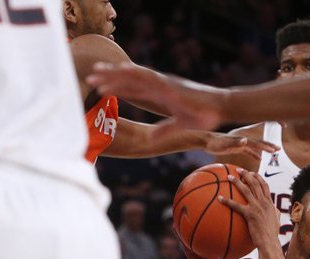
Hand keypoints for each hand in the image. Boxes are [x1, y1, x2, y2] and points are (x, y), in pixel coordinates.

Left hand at [87, 62, 224, 130]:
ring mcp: (163, 84)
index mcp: (160, 95)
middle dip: (109, 78)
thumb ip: (165, 130)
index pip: (133, 89)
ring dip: (115, 74)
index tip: (98, 86)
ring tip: (96, 74)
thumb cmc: (204, 115)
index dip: (116, 86)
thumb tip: (152, 138)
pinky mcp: (170, 85)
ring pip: (134, 76)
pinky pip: (149, 77)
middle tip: (89, 77)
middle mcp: (159, 86)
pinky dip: (135, 73)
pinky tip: (121, 68)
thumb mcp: (180, 125)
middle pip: (129, 80)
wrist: (220, 107)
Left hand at [203, 133, 278, 160]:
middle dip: (269, 145)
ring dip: (264, 149)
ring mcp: (240, 143)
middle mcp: (243, 140)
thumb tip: (246, 140)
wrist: (206, 140)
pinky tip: (259, 159)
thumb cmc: (214, 143)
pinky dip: (255, 154)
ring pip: (255, 146)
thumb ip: (235, 142)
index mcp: (242, 140)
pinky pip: (248, 151)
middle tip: (279, 149)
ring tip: (273, 152)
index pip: (257, 143)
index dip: (266, 145)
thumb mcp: (224, 144)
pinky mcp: (237, 147)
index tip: (275, 148)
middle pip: (259, 143)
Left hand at [218, 169, 280, 248]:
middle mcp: (264, 202)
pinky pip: (236, 205)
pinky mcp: (249, 214)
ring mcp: (257, 207)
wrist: (270, 242)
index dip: (258, 177)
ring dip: (237, 181)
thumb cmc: (272, 234)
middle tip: (238, 169)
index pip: (264, 185)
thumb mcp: (276, 220)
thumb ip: (275, 213)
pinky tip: (219, 198)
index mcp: (270, 203)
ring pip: (246, 190)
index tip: (252, 172)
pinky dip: (227, 201)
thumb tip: (275, 211)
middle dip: (246, 174)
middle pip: (255, 183)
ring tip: (229, 177)